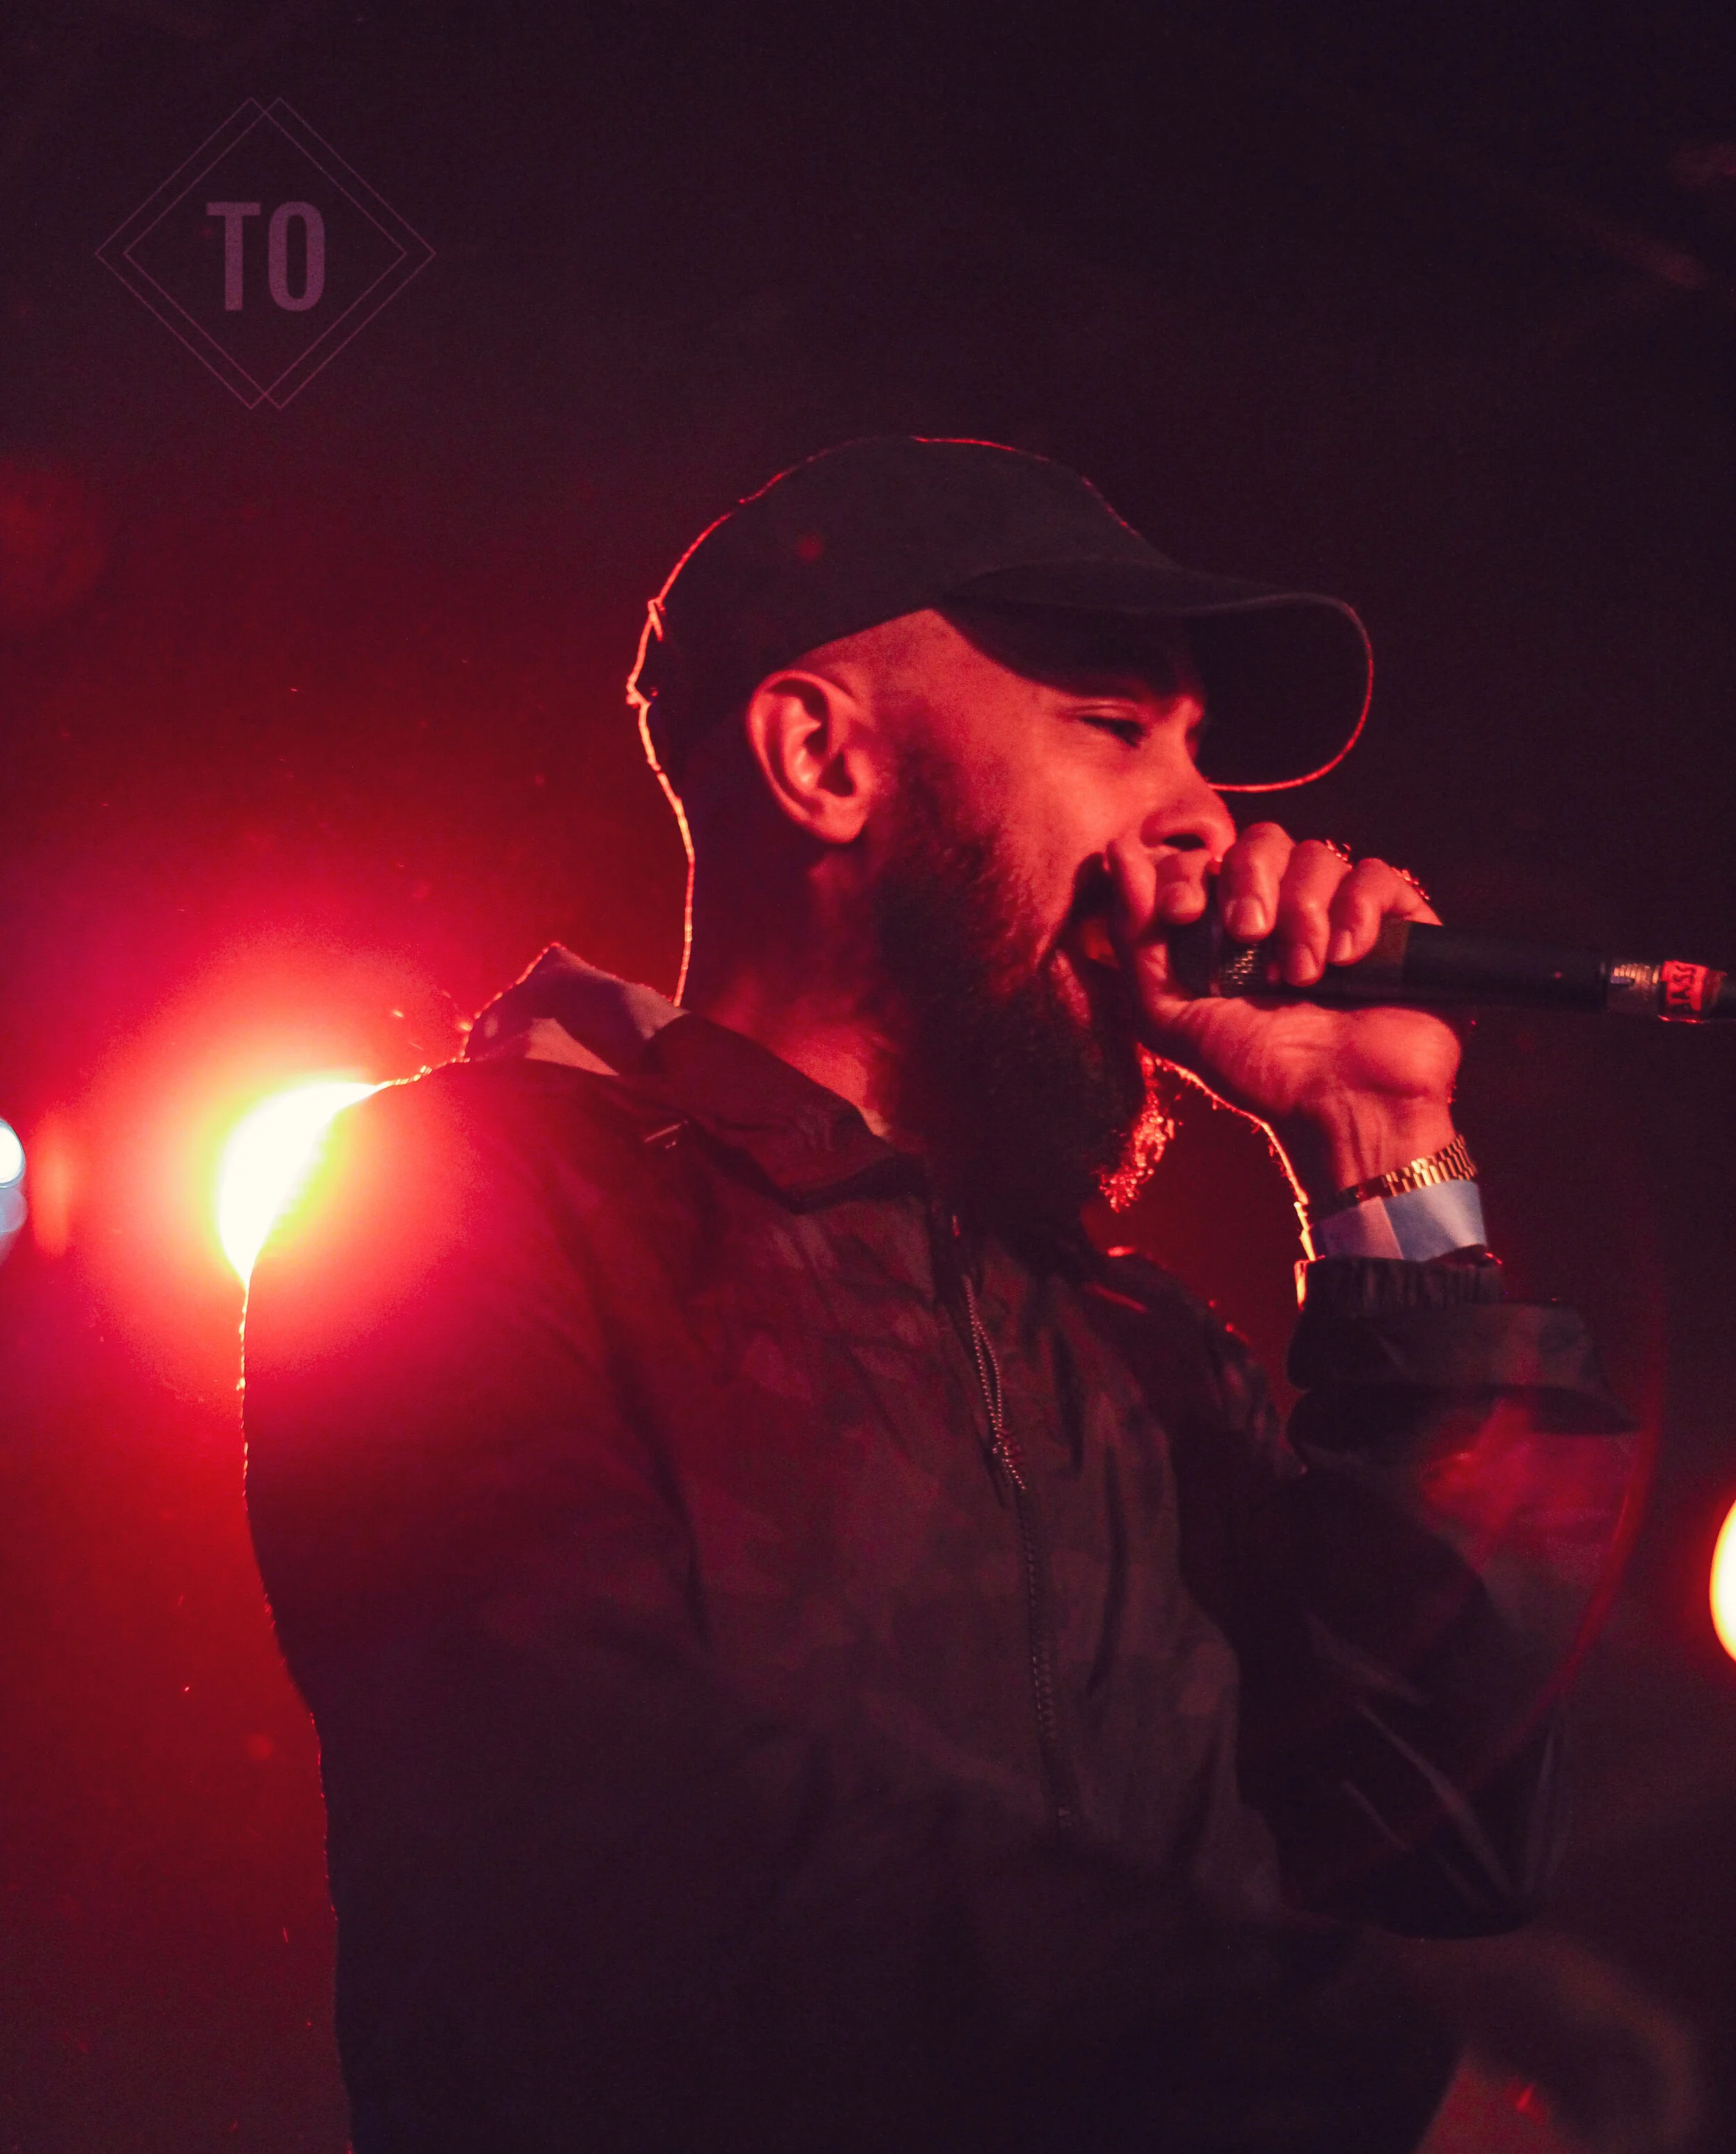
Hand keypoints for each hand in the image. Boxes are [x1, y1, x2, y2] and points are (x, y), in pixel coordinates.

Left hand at [1106, 823, 1462, 1205]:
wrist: (1342, 1111)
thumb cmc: (1260, 1074)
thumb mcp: (1173, 1018)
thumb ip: (1137, 940)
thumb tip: (1120, 851)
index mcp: (1231, 929)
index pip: (1206, 860)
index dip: (1189, 872)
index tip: (1182, 913)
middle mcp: (1288, 913)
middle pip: (1263, 842)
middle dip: (1249, 879)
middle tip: (1249, 935)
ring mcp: (1344, 915)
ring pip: (1319, 856)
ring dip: (1303, 911)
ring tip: (1302, 975)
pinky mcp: (1401, 924)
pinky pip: (1377, 877)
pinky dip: (1357, 911)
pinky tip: (1347, 961)